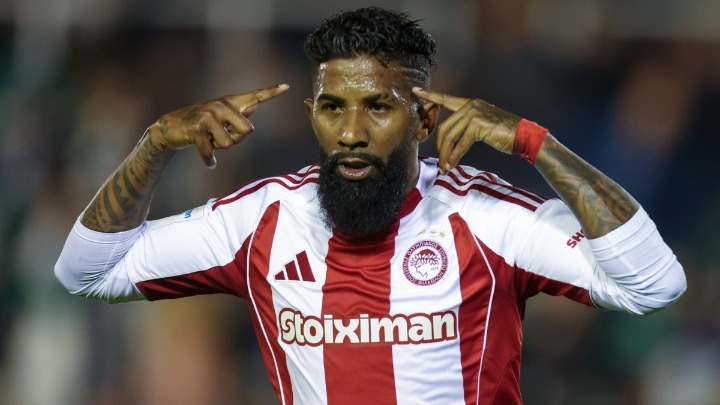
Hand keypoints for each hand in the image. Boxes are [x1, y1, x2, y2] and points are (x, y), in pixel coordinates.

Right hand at [147, 84, 289, 167]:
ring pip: (229, 144)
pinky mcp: (197, 129)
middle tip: (222, 139)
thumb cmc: (200, 125)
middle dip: (237, 141)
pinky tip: (209, 162)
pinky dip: (209, 160)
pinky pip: (211, 152)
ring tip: (209, 141)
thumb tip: (255, 106)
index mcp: (229, 102)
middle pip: (247, 131)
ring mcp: (208, 116)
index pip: (255, 96)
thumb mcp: (220, 118)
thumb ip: (238, 114)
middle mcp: (220, 106)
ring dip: (220, 149)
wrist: (169, 127)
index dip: (271, 92)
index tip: (287, 86)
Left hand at [412, 87, 519, 172]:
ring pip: (450, 137)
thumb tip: (451, 139)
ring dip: (446, 155)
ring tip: (445, 167)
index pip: (446, 99)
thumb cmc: (505, 133)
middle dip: (440, 147)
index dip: (430, 95)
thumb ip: (467, 125)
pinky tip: (451, 165)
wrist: (524, 136)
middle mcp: (471, 105)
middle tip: (441, 163)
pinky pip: (460, 144)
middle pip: (445, 127)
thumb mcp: (483, 125)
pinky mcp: (478, 125)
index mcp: (470, 103)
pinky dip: (454, 156)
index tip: (415, 91)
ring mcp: (474, 113)